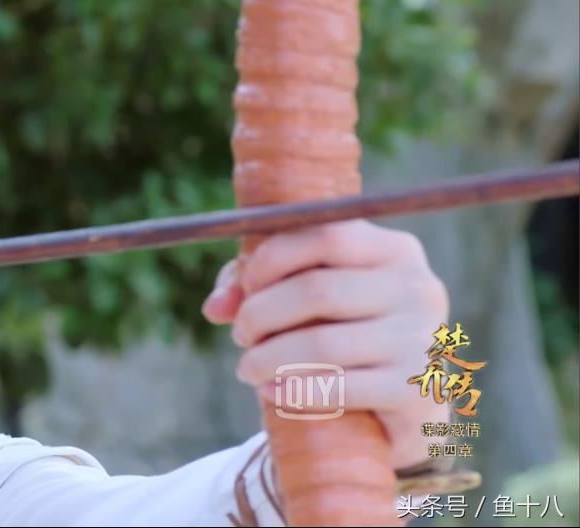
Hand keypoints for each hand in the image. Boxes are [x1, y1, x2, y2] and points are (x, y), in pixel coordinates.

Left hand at [201, 219, 450, 470]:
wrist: (403, 402)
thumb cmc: (344, 331)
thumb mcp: (304, 297)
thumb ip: (255, 287)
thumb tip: (216, 307)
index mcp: (394, 249)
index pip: (325, 235)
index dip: (271, 259)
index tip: (245, 286)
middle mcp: (417, 287)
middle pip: (317, 290)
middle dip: (261, 314)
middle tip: (241, 335)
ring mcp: (422, 339)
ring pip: (323, 342)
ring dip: (269, 358)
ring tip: (248, 368)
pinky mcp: (416, 389)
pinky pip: (341, 387)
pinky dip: (295, 391)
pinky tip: (272, 393)